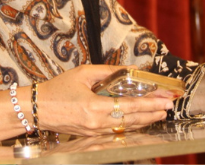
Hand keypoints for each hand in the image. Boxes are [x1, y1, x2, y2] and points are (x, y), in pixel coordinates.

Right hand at [38, 65, 176, 136]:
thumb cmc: (57, 89)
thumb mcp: (84, 73)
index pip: (131, 106)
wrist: (35, 108)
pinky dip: (131, 125)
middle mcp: (97, 122)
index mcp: (95, 106)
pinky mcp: (91, 135)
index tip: (165, 101)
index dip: (151, 104)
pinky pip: (116, 131)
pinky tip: (140, 121)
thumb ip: (111, 71)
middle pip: (133, 120)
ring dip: (145, 121)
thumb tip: (132, 69)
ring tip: (159, 114)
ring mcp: (94, 131)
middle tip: (169, 107)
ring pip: (126, 127)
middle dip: (153, 113)